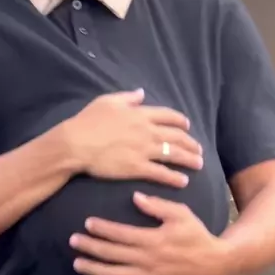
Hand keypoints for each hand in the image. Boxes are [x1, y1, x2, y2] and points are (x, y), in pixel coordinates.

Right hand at [63, 89, 202, 188]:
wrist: (76, 143)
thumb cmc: (88, 121)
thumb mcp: (107, 101)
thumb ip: (128, 97)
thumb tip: (141, 92)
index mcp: (141, 114)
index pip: (169, 116)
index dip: (181, 121)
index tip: (188, 126)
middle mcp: (147, 131)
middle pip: (177, 136)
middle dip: (191, 143)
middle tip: (198, 149)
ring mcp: (144, 150)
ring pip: (174, 154)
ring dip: (189, 159)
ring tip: (199, 163)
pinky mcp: (138, 168)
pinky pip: (162, 173)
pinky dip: (175, 178)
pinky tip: (184, 181)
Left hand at [69, 192, 227, 274]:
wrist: (214, 263)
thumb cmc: (195, 234)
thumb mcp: (181, 214)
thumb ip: (157, 206)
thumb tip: (135, 197)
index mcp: (153, 240)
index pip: (121, 234)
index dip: (102, 229)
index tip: (87, 223)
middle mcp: (147, 260)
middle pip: (113, 254)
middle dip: (91, 247)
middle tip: (73, 241)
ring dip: (94, 269)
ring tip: (77, 264)